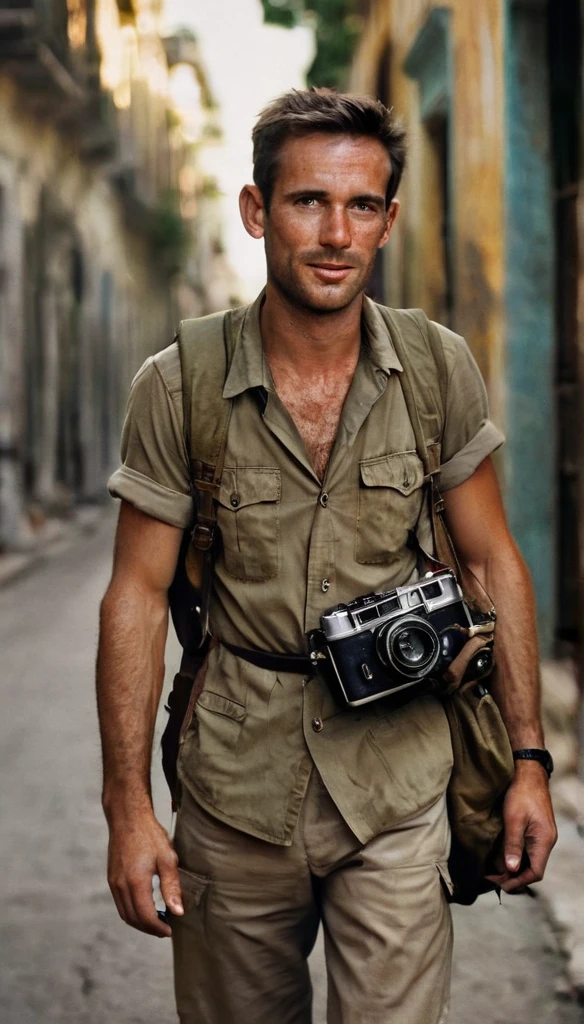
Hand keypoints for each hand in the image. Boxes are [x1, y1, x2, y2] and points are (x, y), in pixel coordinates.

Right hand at [107, 810, 183, 936]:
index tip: (170, 931)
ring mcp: (114, 882)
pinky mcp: (111, 878)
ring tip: (157, 921)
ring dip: (139, 922)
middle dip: (149, 928)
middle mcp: (121, 885)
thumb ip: (172, 887)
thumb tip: (178, 912)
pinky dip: (132, 912)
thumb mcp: (167, 859)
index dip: (158, 928)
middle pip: (133, 919)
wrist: (128, 818)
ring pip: (124, 914)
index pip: (145, 916)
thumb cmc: (150, 835)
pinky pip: (120, 903)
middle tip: (165, 929)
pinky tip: (145, 907)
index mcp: (136, 882)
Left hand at [485, 761, 556, 892]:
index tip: (500, 884)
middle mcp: (546, 841)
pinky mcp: (537, 830)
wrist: (529, 773)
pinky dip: (517, 857)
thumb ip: (513, 845)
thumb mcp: (514, 819)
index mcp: (544, 841)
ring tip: (495, 870)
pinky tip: (504, 856)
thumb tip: (511, 869)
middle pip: (533, 869)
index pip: (535, 872)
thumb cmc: (521, 793)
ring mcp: (542, 835)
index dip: (518, 881)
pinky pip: (529, 850)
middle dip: (514, 877)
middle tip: (493, 878)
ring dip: (514, 867)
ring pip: (530, 860)